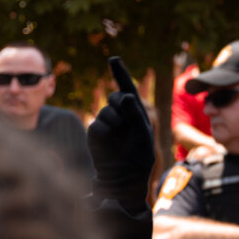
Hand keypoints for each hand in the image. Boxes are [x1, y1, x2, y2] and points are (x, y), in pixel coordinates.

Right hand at [88, 56, 156, 202]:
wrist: (123, 178)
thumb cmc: (138, 157)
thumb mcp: (143, 134)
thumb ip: (134, 114)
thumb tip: (123, 95)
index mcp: (136, 113)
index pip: (127, 89)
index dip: (120, 73)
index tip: (113, 59)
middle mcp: (121, 116)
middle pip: (115, 97)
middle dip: (119, 105)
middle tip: (124, 121)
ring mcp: (107, 124)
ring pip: (106, 112)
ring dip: (114, 124)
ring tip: (119, 141)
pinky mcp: (95, 133)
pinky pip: (97, 125)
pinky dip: (104, 134)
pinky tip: (109, 145)